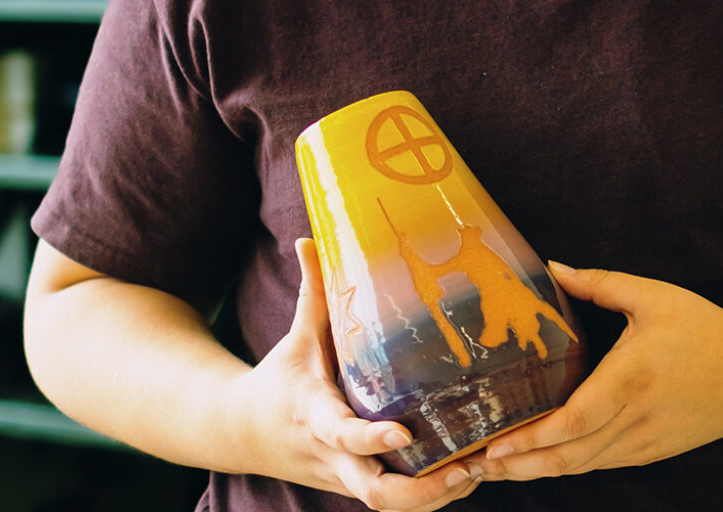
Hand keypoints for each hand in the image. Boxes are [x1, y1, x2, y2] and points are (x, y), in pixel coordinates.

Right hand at [233, 238, 481, 510]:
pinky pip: (393, 500)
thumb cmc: (282, 375)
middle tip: (466, 465)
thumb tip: (308, 237)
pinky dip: (429, 496)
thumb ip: (312, 287)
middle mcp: (331, 454)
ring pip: (388, 505)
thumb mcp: (297, 332)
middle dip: (420, 492)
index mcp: (315, 413)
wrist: (243, 432)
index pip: (342, 434)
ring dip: (434, 497)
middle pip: (373, 492)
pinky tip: (467, 471)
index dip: (371, 439)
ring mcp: (343, 476)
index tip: (405, 432)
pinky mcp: (355, 484)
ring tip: (479, 467)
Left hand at [473, 263, 722, 479]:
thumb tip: (554, 268)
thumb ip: (600, 284)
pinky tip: (540, 461)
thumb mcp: (654, 296)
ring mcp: (644, 443)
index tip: (496, 443)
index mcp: (632, 379)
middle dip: (519, 466)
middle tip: (475, 466)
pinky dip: (566, 466)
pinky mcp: (650, 452)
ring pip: (582, 468)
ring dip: (537, 471)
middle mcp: (635, 419)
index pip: (575, 421)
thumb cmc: (705, 331)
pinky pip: (600, 464)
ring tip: (495, 467)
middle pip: (570, 457)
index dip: (533, 438)